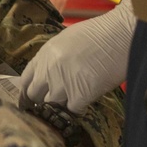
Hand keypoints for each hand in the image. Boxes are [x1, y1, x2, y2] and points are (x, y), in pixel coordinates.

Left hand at [19, 0, 134, 113]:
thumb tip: (48, 76)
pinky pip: (72, 111)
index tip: (30, 99)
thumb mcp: (67, 41)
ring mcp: (63, 84)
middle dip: (42, 100)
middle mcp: (48, 70)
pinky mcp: (80, 95)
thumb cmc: (100, 35)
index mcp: (44, 54)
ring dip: (61, 106)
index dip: (27, 91)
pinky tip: (85, 102)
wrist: (121, 35)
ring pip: (52, 106)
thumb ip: (53, 59)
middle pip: (34, 95)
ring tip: (73, 100)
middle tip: (53, 102)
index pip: (25, 79)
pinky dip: (78, 110)